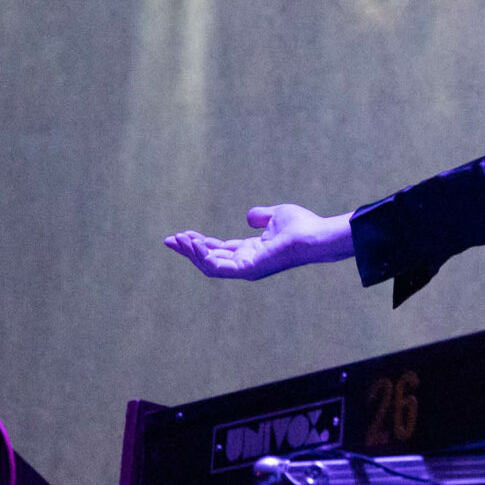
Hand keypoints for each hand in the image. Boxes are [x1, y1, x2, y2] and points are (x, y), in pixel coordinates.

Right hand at [163, 204, 353, 278]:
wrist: (315, 235)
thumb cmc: (302, 226)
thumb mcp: (276, 215)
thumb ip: (261, 216)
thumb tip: (249, 216)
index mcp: (251, 252)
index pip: (219, 250)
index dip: (199, 243)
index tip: (182, 234)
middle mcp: (247, 263)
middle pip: (210, 259)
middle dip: (188, 250)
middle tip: (169, 240)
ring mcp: (246, 269)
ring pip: (209, 265)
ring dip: (191, 253)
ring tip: (177, 240)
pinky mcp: (247, 270)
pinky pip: (217, 266)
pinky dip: (202, 255)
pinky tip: (191, 242)